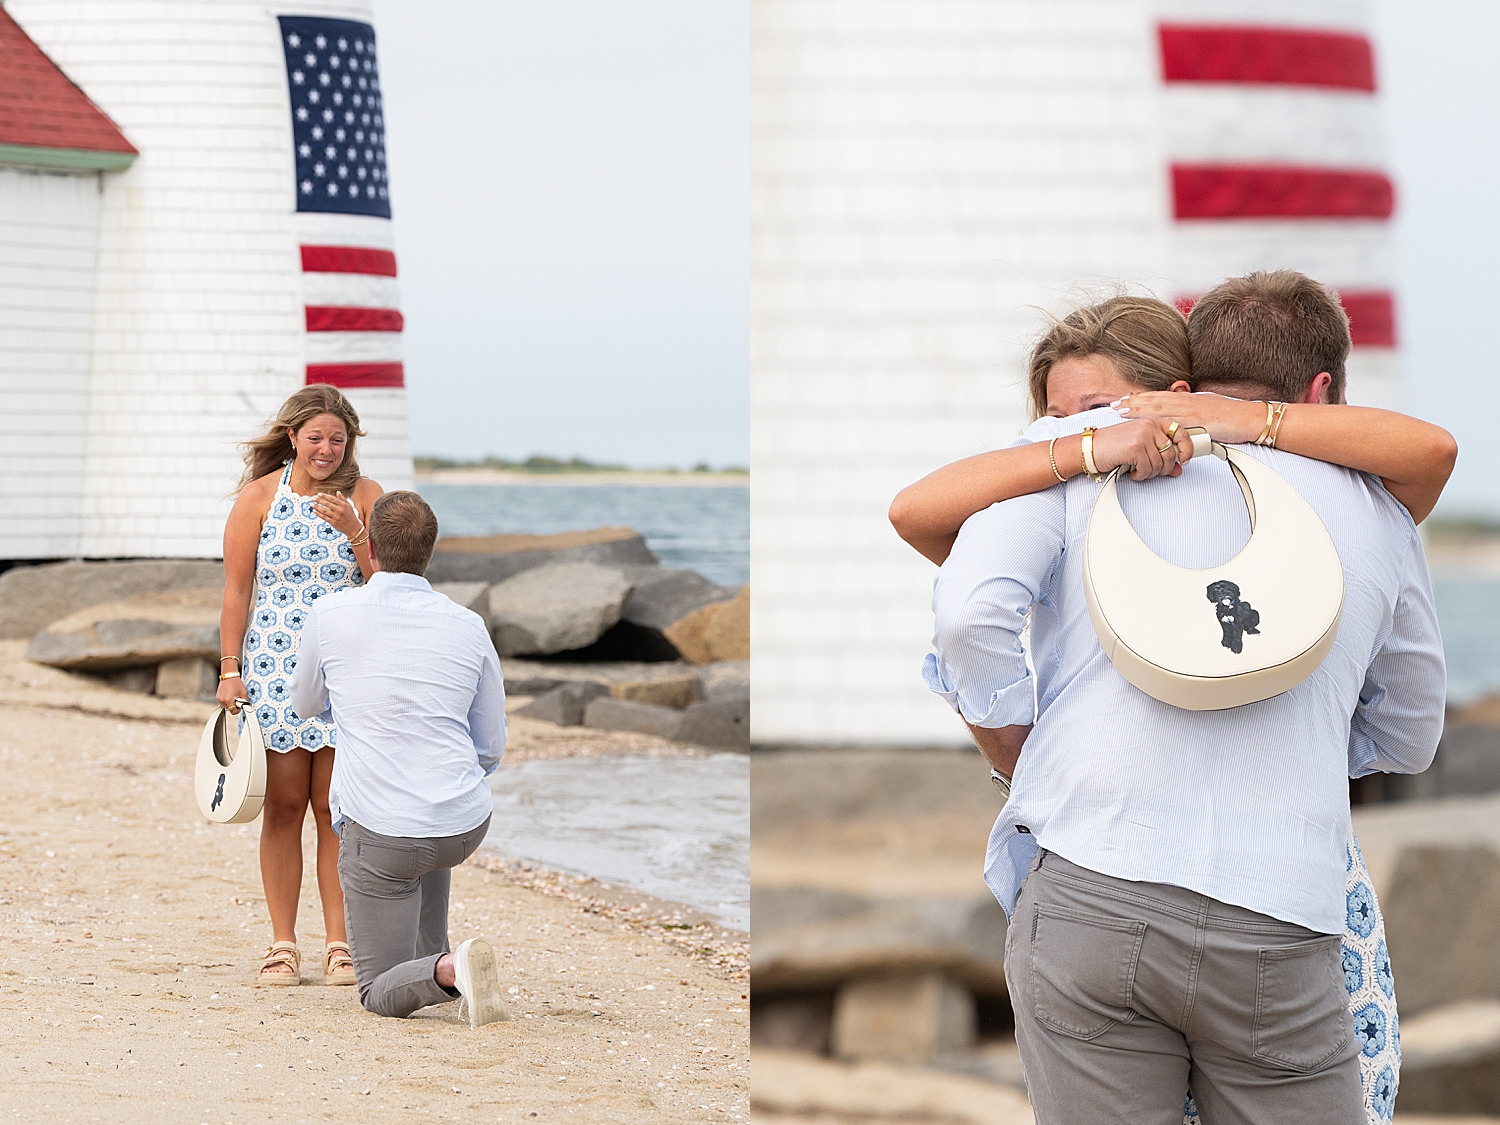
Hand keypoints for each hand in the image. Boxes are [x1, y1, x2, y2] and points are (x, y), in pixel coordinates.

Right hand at [216, 676, 246, 713]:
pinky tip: (230, 694)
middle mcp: (222, 700)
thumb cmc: (236, 682)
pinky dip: (226, 700)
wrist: (229, 676)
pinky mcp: (217, 696)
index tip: (240, 707)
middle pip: (229, 709)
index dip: (238, 710)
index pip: (233, 712)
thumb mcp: (244, 693)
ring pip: (225, 705)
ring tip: (233, 696)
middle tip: (237, 700)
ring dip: (230, 703)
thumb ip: (245, 701)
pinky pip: (223, 701)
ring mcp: (219, 698)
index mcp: (229, 700)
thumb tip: (246, 706)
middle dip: (234, 706)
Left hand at [311, 490, 362, 538]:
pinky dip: (319, 514)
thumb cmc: (351, 516)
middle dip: (319, 500)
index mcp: (343, 505)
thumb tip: (337, 492)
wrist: (354, 528)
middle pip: (327, 504)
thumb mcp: (349, 506)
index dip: (324, 496)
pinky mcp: (333, 522)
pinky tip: (314, 511)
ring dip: (317, 507)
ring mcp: (336, 517)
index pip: (332, 499)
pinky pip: (324, 517)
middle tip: (313, 498)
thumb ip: (343, 499)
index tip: (319, 494)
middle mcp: (339, 510)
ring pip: (324, 511)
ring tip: (312, 504)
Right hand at [1089, 418, 1192, 481]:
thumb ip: (1161, 454)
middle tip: (1154, 472)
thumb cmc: (1113, 446)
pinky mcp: (1135, 448)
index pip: (1181, 433)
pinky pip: (1147, 469)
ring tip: (1139, 471)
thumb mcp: (1140, 446)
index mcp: (1153, 420)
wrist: (1090, 448)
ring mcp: (1143, 435)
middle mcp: (1150, 425)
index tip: (1184, 460)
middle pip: (1171, 453)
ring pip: (1160, 464)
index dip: (1187, 449)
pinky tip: (1132, 472)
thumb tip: (1178, 469)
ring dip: (1150, 473)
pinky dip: (1140, 475)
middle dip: (1164, 468)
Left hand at [1114, 391, 1267, 444]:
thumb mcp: (1208, 409)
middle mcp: (1188, 401)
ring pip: (1160, 408)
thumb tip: (1181, 418)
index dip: (1141, 398)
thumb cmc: (1232, 416)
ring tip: (1122, 410)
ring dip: (1139, 409)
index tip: (1125, 399)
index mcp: (1190, 398)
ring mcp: (1192, 410)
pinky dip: (1159, 422)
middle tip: (1114, 404)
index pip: (1160, 396)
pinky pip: (1175, 421)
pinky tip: (1147, 423)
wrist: (1251, 418)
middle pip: (1155, 400)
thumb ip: (1193, 412)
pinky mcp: (1199, 421)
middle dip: (1133, 402)